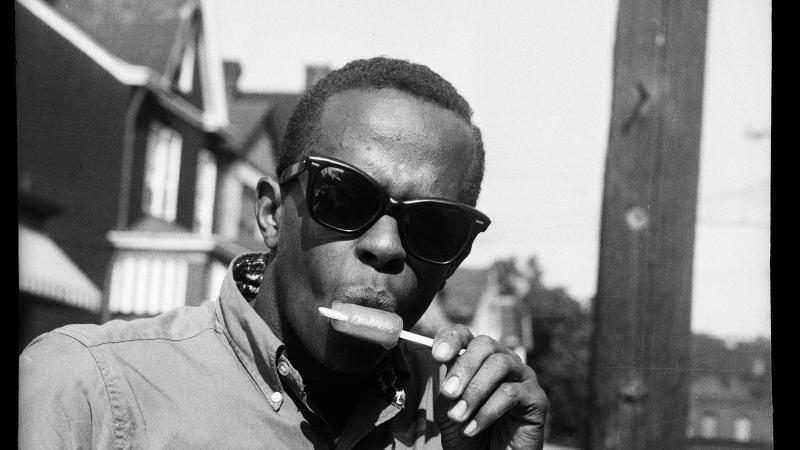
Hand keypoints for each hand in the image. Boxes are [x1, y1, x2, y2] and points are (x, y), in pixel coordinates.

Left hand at [431, 325, 547, 449]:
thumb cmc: (467, 430)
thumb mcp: (448, 405)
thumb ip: (447, 381)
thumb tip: (441, 358)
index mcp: (479, 358)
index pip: (466, 335)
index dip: (451, 338)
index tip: (437, 355)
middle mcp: (503, 360)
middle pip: (485, 344)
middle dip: (464, 367)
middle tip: (448, 393)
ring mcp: (522, 376)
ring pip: (500, 365)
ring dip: (474, 391)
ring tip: (458, 416)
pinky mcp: (537, 398)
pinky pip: (511, 393)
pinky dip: (487, 411)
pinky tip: (472, 428)